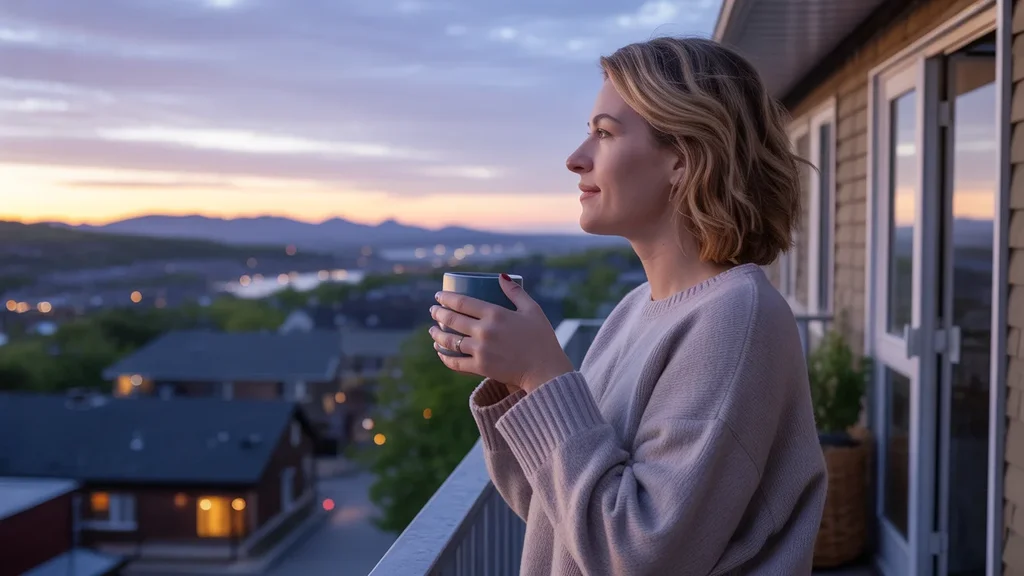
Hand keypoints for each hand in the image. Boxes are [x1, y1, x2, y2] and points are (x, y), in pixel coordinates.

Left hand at [428, 274, 574, 392]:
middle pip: (452, 320)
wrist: (545, 370)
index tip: (439, 296)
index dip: (446, 298)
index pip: (462, 302)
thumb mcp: (532, 310)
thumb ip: (515, 292)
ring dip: (436, 335)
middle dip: (438, 313)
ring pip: (450, 341)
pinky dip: (445, 357)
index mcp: (495, 314)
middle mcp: (484, 331)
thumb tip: (501, 276)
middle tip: (433, 310)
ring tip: (431, 330)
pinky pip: (456, 362)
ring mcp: (481, 350)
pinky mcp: (480, 367)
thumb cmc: (542, 338)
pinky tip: (440, 352)